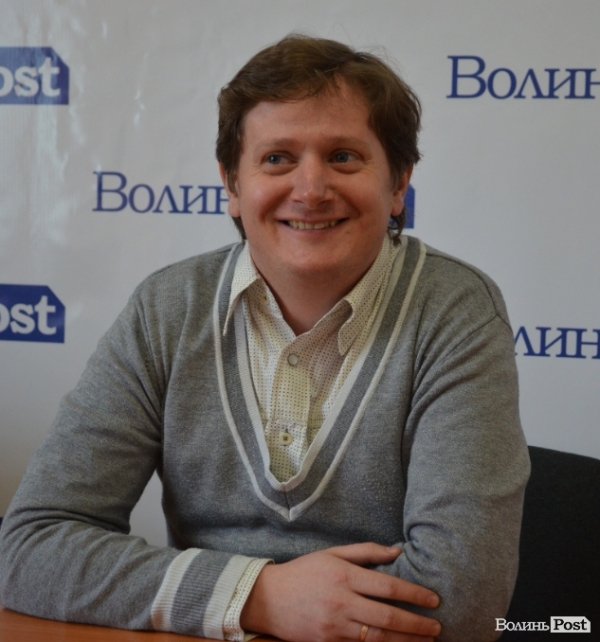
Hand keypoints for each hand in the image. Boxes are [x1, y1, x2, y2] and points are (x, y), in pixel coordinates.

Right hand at [240, 542, 440, 641]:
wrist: (268, 598)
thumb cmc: (304, 571)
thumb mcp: (332, 553)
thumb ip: (366, 551)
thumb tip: (397, 552)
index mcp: (345, 575)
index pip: (389, 587)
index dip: (415, 595)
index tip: (434, 600)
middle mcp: (342, 601)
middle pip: (388, 617)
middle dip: (417, 624)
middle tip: (438, 627)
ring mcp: (335, 626)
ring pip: (379, 638)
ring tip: (427, 641)